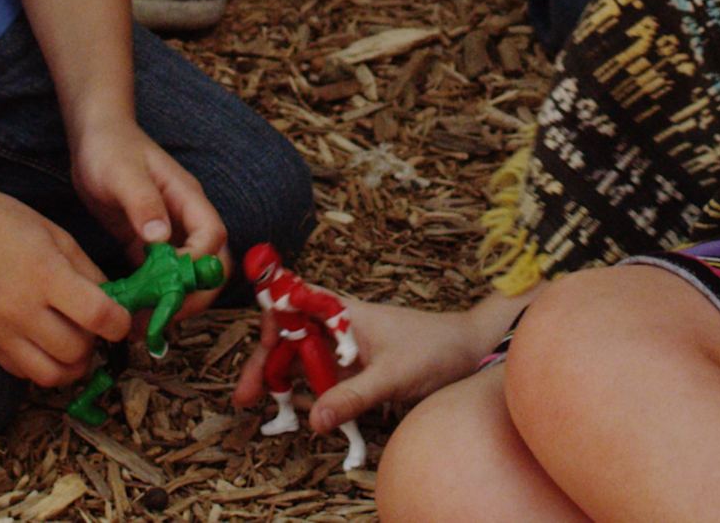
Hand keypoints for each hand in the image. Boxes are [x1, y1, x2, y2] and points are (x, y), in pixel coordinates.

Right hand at [0, 188, 129, 387]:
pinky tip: (46, 343)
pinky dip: (44, 366)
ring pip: (53, 376)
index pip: (98, 316)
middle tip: (93, 326)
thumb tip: (117, 307)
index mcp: (46, 275)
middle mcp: (22, 309)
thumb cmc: (8, 225)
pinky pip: (26, 374)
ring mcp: (1, 332)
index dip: (120, 323)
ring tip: (72, 341)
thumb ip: (91, 274)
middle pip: (77, 352)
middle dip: (95, 343)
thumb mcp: (59, 237)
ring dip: (72, 364)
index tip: (121, 319)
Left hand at [71, 122, 225, 322]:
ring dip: (172, 301)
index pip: (213, 238)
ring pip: (188, 276)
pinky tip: (128, 310)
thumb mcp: (122, 172)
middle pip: (210, 265)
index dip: (198, 264)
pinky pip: (161, 276)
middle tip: (160, 318)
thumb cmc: (110, 147)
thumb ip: (142, 202)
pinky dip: (151, 296)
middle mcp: (185, 219)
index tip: (169, 282)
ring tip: (141, 322)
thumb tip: (161, 238)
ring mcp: (170, 233)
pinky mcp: (149, 243)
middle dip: (192, 295)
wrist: (94, 136)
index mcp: (188, 198)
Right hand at [234, 296, 509, 431]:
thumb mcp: (393, 376)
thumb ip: (353, 396)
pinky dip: (308, 389)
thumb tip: (315, 419)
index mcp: (345, 312)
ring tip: (262, 403)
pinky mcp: (360, 366)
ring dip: (283, 377)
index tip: (260, 346)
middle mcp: (342, 325)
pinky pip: (324, 375)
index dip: (271, 317)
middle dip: (266, 362)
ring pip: (304, 356)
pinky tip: (300, 408)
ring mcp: (350, 347)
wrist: (473, 351)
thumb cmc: (436, 350)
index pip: (293, 300)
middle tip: (246, 396)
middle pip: (290, 336)